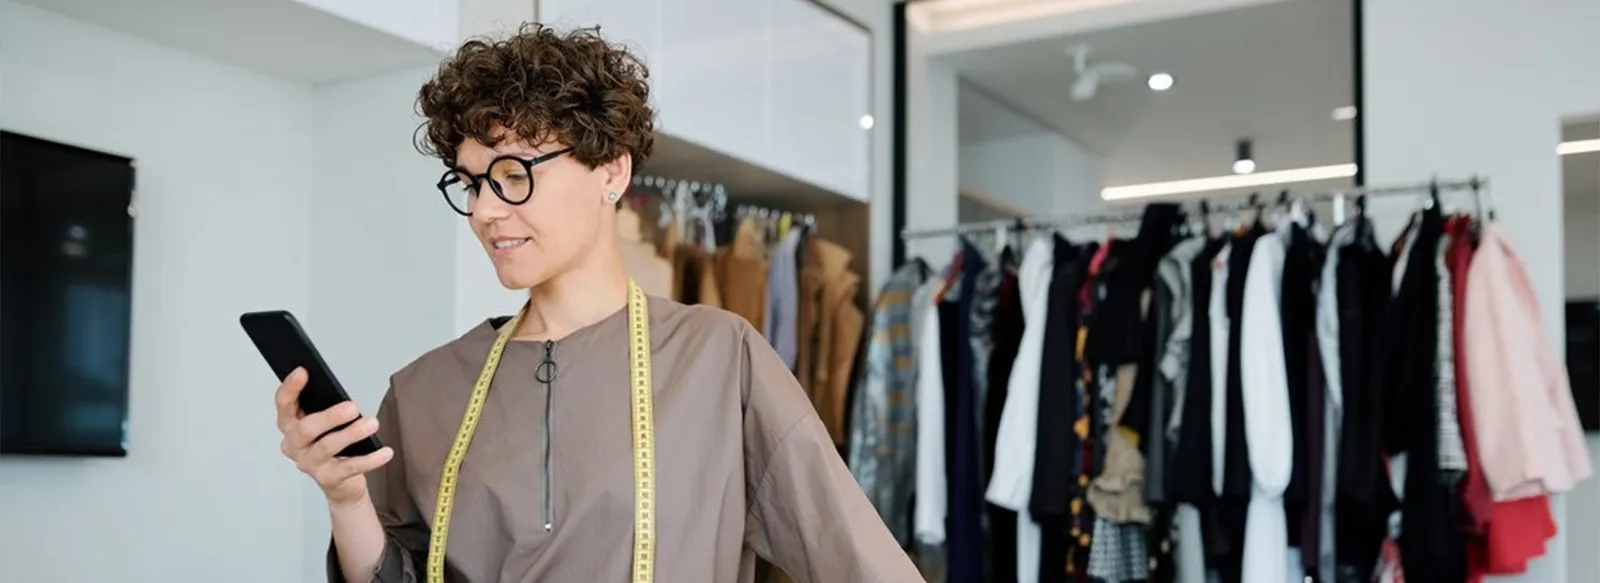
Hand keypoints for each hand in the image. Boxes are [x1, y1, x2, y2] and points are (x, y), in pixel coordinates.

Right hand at [275, 367, 394, 506]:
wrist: (340, 482)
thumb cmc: (332, 442)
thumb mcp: (327, 422)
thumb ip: (326, 407)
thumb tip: (342, 394)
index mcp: (290, 425)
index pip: (284, 404)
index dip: (290, 388)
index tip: (303, 371)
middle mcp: (294, 444)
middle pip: (305, 429)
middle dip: (329, 417)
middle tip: (353, 407)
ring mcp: (309, 463)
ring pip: (326, 446)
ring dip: (352, 434)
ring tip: (373, 424)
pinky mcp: (327, 478)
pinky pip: (348, 468)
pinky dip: (369, 459)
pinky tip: (385, 452)